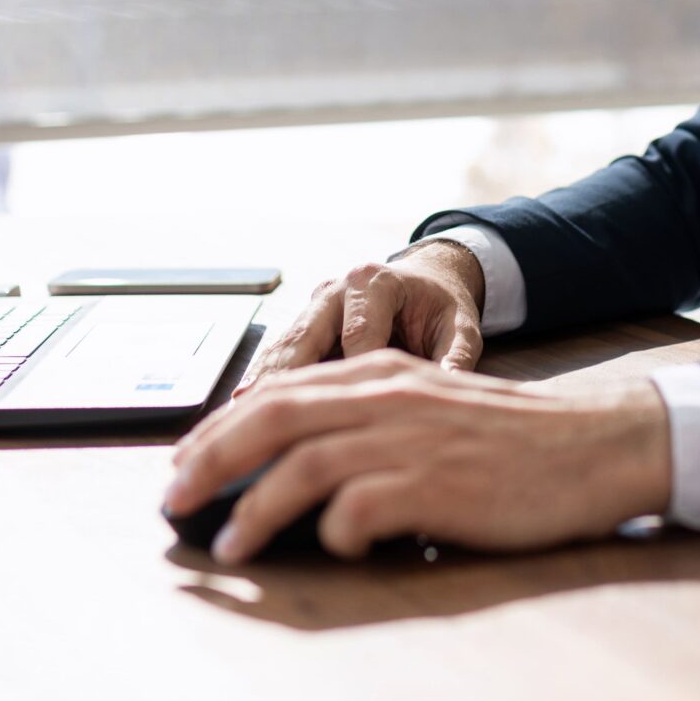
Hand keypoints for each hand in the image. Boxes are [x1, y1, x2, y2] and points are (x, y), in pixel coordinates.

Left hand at [166, 350, 672, 562]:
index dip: (218, 432)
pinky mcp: (439, 486)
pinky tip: (333, 549)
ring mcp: (412, 440)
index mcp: (380, 374)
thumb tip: (294, 461)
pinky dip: (334, 532)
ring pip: (304, 464)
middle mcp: (387, 397)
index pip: (276, 393)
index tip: (183, 466)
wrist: (596, 444)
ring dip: (255, 508)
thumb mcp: (431, 408)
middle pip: (272, 420)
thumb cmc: (513, 440)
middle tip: (174, 504)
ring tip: (230, 547)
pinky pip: (361, 509)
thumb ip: (368, 420)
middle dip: (210, 463)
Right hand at [234, 239, 485, 394]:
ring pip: (282, 347)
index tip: (343, 412)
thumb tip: (449, 393)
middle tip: (262, 415)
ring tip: (238, 418)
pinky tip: (240, 412)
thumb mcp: (461, 328)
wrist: (427, 283)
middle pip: (304, 337)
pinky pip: (277, 355)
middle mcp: (337, 289)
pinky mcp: (303, 326)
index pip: (357, 333)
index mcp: (376, 282)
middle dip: (283, 378)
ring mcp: (314, 307)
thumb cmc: (441, 308)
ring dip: (260, 383)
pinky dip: (260, 383)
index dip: (350, 374)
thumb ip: (455, 359)